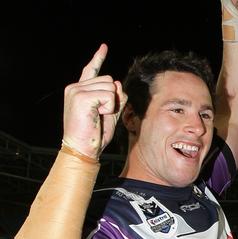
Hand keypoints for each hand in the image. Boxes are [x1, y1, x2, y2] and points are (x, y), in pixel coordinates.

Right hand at [62, 44, 126, 158]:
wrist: (82, 148)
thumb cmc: (95, 134)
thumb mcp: (110, 113)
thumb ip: (115, 98)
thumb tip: (117, 83)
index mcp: (80, 90)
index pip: (91, 70)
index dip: (98, 57)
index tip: (104, 47)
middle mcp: (75, 87)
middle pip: (109, 80)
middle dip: (113, 98)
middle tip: (101, 114)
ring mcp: (76, 90)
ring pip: (110, 87)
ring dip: (111, 104)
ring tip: (97, 116)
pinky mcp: (81, 96)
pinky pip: (109, 96)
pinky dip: (109, 108)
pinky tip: (97, 116)